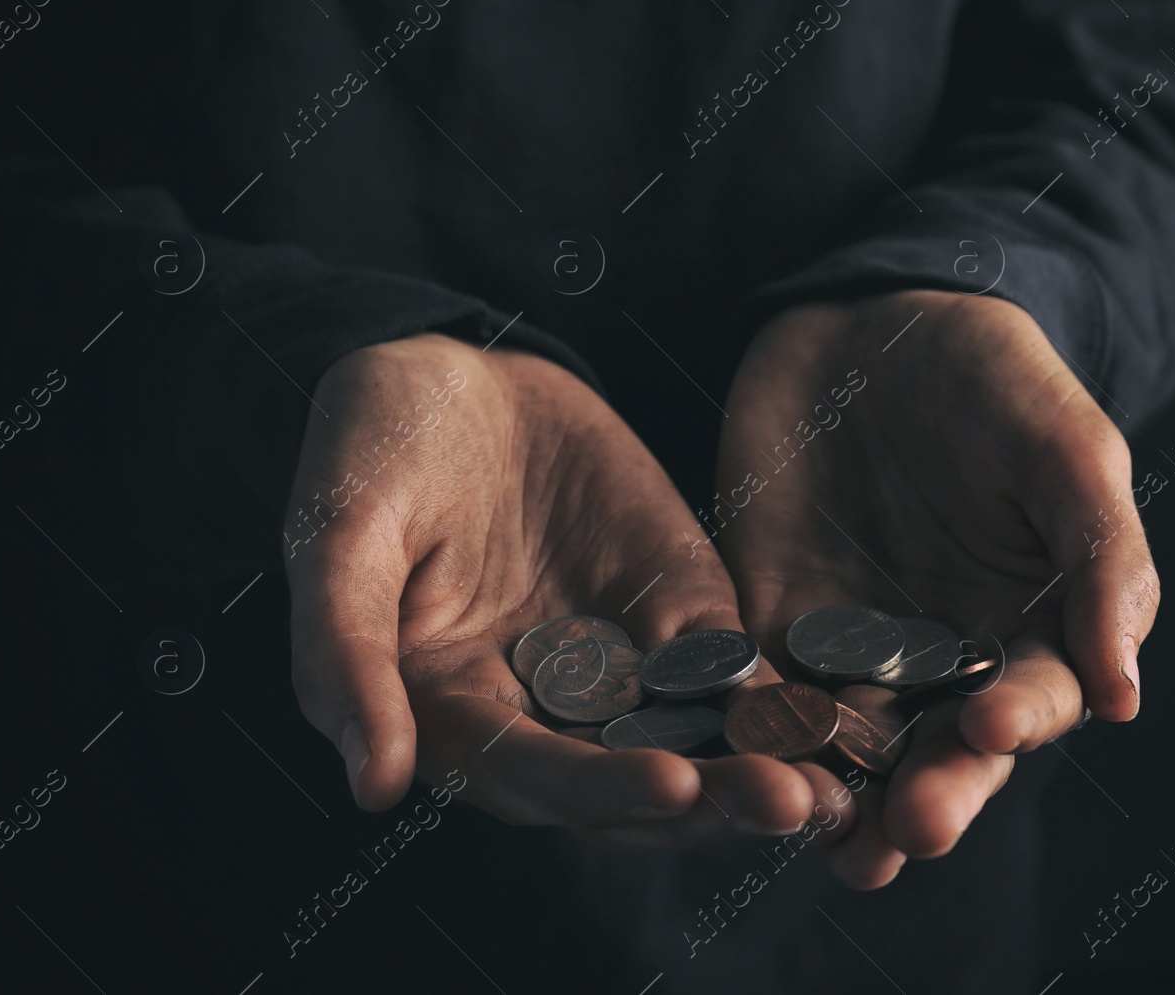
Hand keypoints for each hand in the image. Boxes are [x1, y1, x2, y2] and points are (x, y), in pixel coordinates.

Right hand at [284, 333, 815, 845]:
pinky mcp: (678, 609)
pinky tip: (836, 711)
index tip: (669, 786)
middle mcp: (542, 708)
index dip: (596, 785)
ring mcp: (618, 662)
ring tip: (829, 789)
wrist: (452, 370)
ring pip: (693, 739)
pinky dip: (779, 694)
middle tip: (786, 805)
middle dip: (707, 802)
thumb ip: (345, 655)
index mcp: (453, 711)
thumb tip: (375, 782)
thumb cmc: (372, 450)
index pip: (531, 774)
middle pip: (630, 780)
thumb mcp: (338, 537)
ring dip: (759, 768)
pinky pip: (732, 665)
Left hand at [715, 290, 1159, 886]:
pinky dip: (750, 725)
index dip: (1017, 720)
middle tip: (908, 832)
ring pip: (848, 745)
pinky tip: (737, 755)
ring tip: (831, 840)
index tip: (992, 725)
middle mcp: (942, 659)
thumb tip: (1126, 696)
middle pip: (939, 750)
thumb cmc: (993, 378)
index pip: (1034, 699)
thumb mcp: (1066, 448)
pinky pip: (758, 686)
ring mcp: (851, 648)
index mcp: (1030, 628)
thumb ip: (1103, 561)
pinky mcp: (767, 625)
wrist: (870, 317)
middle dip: (927, 794)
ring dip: (840, 796)